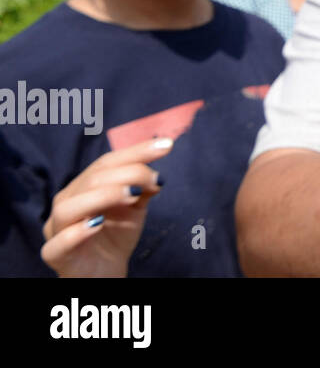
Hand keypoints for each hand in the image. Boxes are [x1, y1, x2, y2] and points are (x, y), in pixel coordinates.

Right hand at [40, 137, 171, 276]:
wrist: (106, 270)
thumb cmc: (116, 233)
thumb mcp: (135, 207)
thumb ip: (143, 188)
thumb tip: (157, 176)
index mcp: (84, 186)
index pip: (107, 162)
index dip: (136, 152)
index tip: (166, 146)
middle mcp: (67, 202)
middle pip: (92, 180)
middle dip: (127, 174)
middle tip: (154, 180)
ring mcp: (57, 229)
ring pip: (69, 207)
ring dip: (103, 196)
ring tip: (132, 195)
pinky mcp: (56, 255)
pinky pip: (57, 244)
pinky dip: (76, 233)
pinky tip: (97, 225)